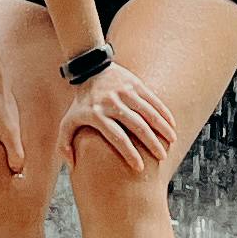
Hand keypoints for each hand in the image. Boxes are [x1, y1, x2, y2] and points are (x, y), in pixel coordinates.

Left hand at [62, 60, 178, 172]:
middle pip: (136, 125)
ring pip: (148, 112)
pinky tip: (172, 125)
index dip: (129, 153)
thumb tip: (72, 166)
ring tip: (171, 142)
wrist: (90, 69)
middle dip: (151, 143)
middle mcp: (112, 103)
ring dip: (162, 128)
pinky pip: (153, 100)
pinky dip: (164, 113)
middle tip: (161, 157)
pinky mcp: (135, 84)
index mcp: (97, 115)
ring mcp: (125, 92)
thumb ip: (64, 145)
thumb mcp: (67, 122)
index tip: (139, 167)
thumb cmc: (81, 103)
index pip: (117, 137)